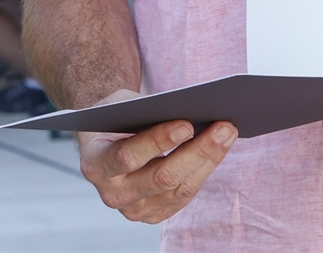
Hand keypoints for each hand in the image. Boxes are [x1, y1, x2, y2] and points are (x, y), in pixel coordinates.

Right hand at [78, 96, 237, 223]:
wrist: (105, 139)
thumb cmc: (115, 117)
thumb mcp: (121, 107)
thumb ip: (147, 111)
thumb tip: (192, 111)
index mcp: (95, 164)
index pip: (128, 157)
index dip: (158, 141)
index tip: (187, 124)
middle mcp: (112, 193)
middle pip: (161, 177)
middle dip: (196, 151)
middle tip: (222, 127)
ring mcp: (133, 209)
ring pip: (179, 188)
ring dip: (208, 160)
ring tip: (227, 133)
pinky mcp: (153, 214)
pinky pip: (184, 195)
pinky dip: (203, 170)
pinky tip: (218, 149)